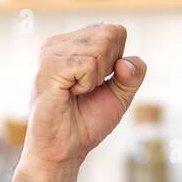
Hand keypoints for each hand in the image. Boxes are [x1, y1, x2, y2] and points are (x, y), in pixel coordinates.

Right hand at [20, 23, 147, 174]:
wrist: (64, 150)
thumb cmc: (86, 122)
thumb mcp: (120, 96)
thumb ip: (133, 75)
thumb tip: (124, 62)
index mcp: (74, 44)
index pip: (115, 31)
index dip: (118, 61)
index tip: (99, 83)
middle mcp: (59, 44)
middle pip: (110, 34)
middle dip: (109, 68)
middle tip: (87, 89)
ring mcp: (51, 53)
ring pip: (99, 48)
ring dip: (96, 79)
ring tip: (75, 93)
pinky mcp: (48, 67)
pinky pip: (87, 64)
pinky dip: (87, 85)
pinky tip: (69, 94)